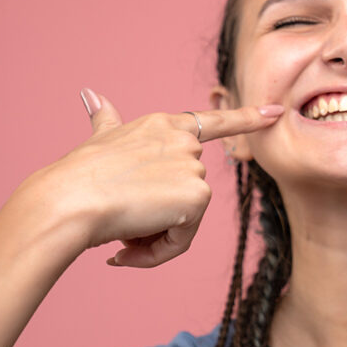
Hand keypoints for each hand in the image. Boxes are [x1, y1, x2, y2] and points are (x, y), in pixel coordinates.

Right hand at [17, 88, 283, 266]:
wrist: (70, 200)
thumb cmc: (78, 175)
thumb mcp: (98, 140)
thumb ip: (106, 121)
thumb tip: (91, 94)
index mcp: (163, 125)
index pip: (214, 122)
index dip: (247, 118)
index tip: (276, 111)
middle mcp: (183, 141)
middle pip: (188, 194)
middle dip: (158, 216)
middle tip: (122, 222)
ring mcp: (192, 167)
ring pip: (185, 221)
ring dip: (154, 237)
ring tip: (120, 232)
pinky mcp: (196, 197)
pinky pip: (183, 240)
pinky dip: (158, 252)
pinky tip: (129, 246)